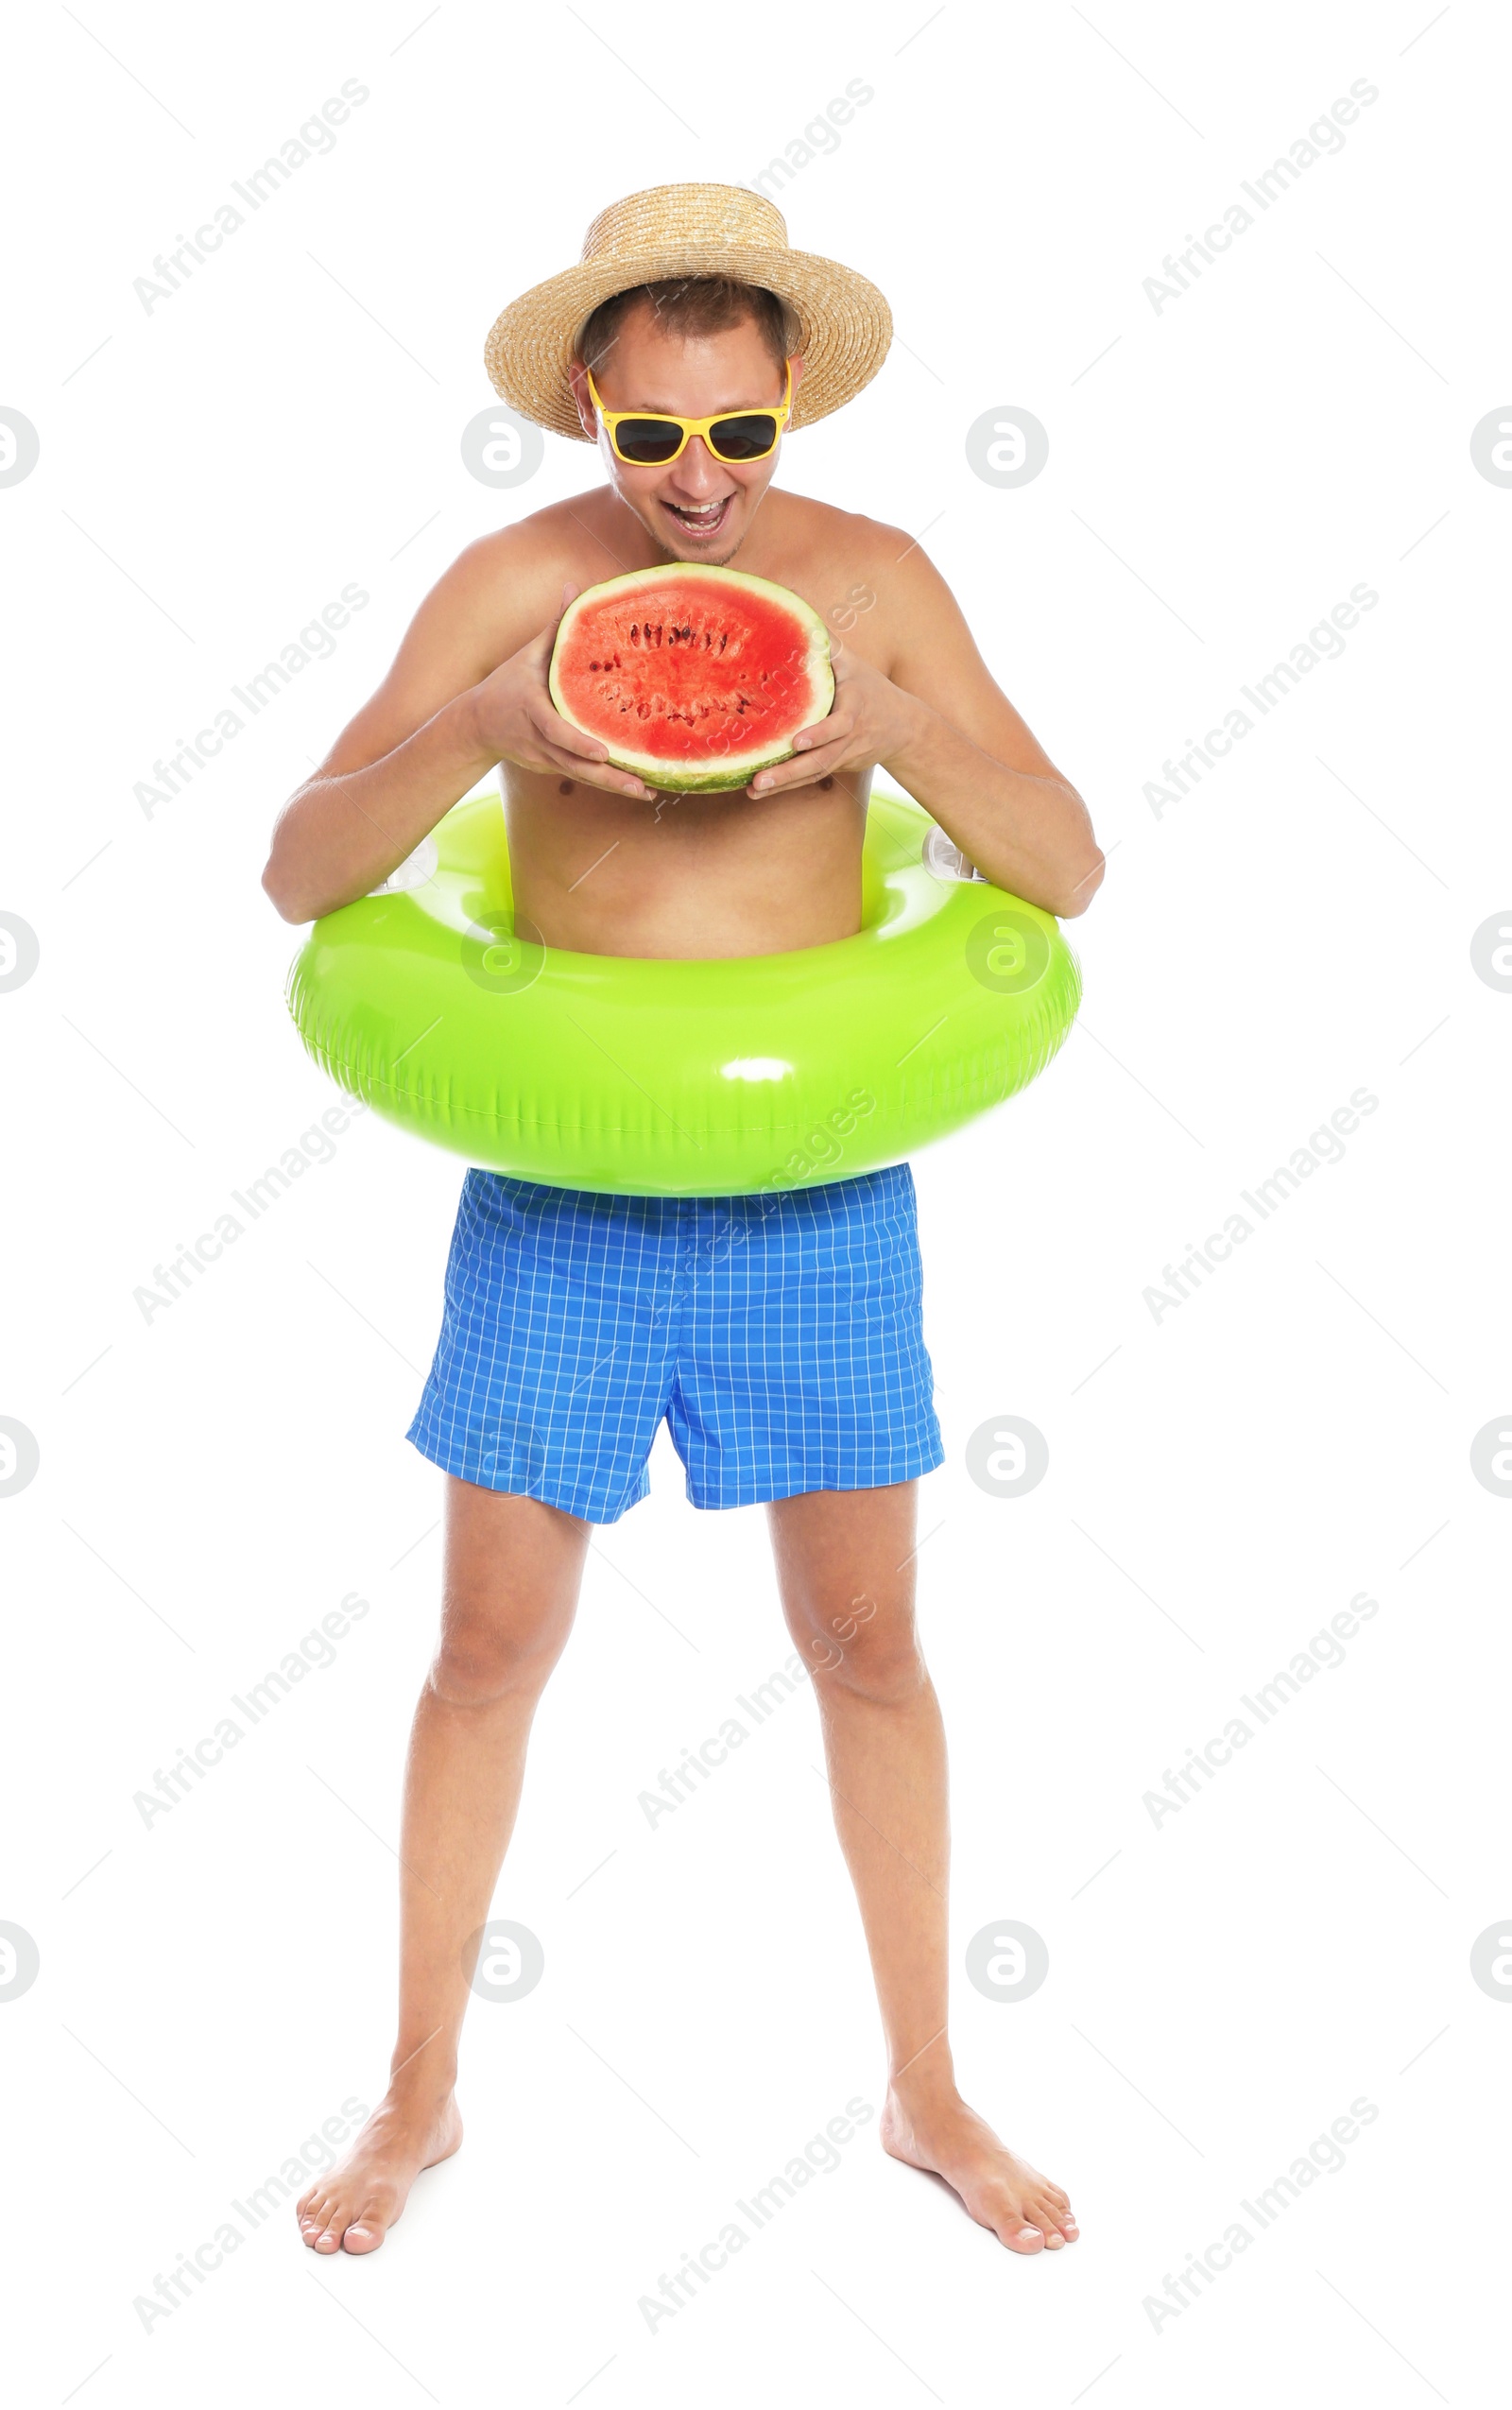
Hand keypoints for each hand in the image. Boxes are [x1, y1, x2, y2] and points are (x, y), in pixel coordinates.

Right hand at [468, 585, 655, 800]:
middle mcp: (539, 739)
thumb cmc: (507, 684)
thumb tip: (574, 587)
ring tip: (646, 792)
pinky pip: (581, 776)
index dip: (578, 742)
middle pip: (575, 762)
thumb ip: (555, 626)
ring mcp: (544, 758)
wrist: (476, 726)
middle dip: (607, 777)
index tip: (602, 751)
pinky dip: (606, 783)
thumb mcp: (528, 654)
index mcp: (532, 709)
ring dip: (613, 786)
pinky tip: (636, 788)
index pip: (555, 730)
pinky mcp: (551, 767)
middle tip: (640, 787)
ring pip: (581, 775)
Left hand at [745, 641, 925, 797]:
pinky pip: (810, 778)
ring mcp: (843, 753)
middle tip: (760, 779)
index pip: (838, 723)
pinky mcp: (836, 765)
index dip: (819, 733)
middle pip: (820, 757)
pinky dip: (785, 786)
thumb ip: (826, 644)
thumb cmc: (870, 688)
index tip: (797, 741)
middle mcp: (848, 735)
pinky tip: (757, 792)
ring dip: (783, 783)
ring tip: (754, 789)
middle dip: (790, 771)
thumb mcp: (853, 663)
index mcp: (854, 707)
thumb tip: (797, 606)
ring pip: (813, 772)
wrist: (905, 728)